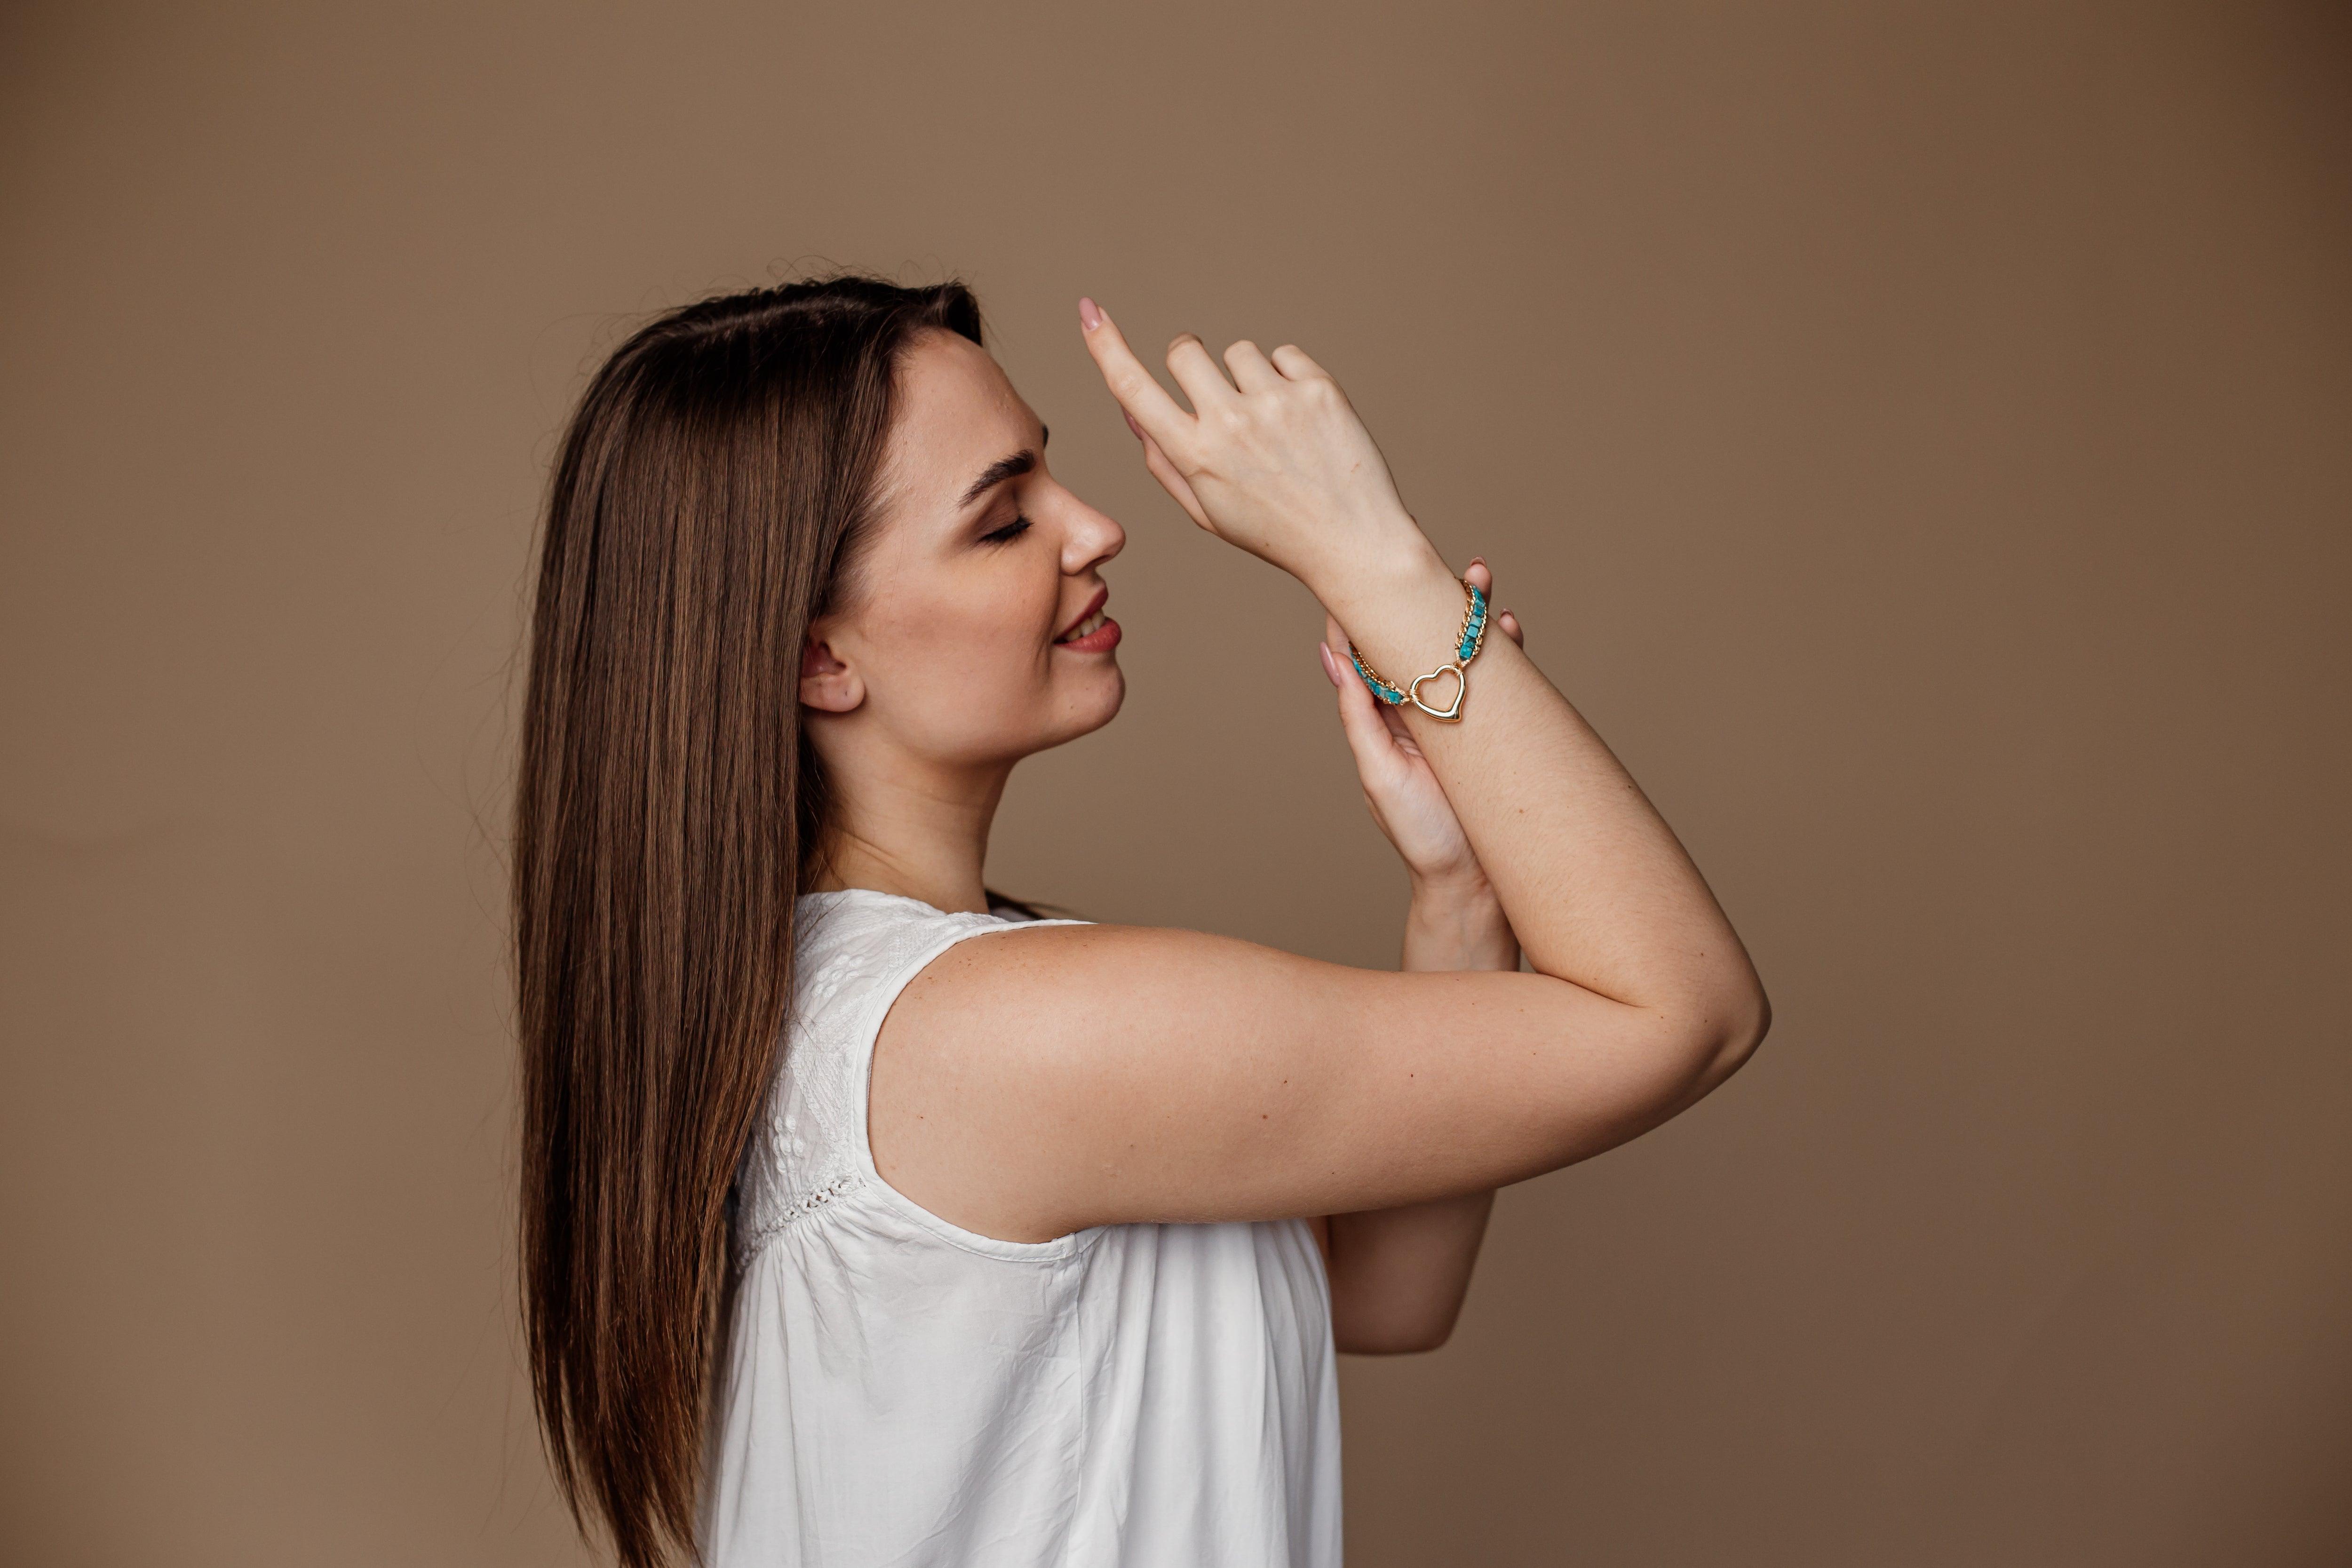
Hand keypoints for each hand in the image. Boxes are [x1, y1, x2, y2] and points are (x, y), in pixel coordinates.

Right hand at [1078, 297, 1428, 587]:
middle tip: (1217, 393)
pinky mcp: (1317, 388)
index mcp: (1195, 455)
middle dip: (1192, 361)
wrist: (1353, 542)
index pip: (1133, 389)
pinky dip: (1288, 378)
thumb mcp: (1207, 508)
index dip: (1106, 346)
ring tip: (1275, 424)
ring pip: (1239, 351)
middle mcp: (1230, 423)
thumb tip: (1132, 408)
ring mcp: (1275, 402)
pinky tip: (1303, 419)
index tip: (1088, 311)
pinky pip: (1284, 354)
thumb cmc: (1274, 529)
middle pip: (1185, 350)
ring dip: (1249, 377)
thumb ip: (1164, 458)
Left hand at [1317, 559, 1524, 891]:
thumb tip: (1333, 658)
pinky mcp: (1493, 728)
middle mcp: (1417, 710)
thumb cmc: (1418, 836)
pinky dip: (1504, 652)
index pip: (1367, 652)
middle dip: (1425, 599)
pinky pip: (1500, 680)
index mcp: (1381, 718)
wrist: (1473, 882)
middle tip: (1434, 558)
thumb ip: (1359, 716)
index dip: (1364, 611)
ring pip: (1459, 652)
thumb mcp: (1378, 774)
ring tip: (1478, 578)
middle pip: (1417, 641)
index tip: (1361, 565)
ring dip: (1469, 615)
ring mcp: (1456, 716)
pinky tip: (1509, 627)